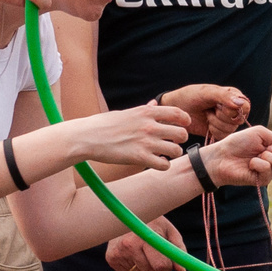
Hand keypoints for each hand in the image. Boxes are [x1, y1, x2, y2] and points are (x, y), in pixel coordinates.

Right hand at [62, 103, 188, 169]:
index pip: (177, 113)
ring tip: (164, 154)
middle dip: (180, 140)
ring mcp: (145, 142)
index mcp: (146, 112)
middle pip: (181, 134)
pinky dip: (163, 166)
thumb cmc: (103, 125)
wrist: (86, 137)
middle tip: (172, 143)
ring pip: (176, 150)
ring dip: (172, 154)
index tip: (184, 126)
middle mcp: (149, 126)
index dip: (185, 121)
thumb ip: (144, 110)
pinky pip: (164, 165)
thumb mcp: (126, 113)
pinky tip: (156, 163)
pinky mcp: (140, 158)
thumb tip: (154, 104)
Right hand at [106, 216, 184, 270]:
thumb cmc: (152, 222)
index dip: (167, 265)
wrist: (126, 214)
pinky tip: (132, 253)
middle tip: (154, 252)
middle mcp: (128, 245)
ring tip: (142, 250)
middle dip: (156, 267)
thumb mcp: (169, 231)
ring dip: (145, 267)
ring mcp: (117, 252)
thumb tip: (182, 270)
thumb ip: (177, 250)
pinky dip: (134, 267)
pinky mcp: (111, 258)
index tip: (167, 258)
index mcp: (144, 237)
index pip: (160, 266)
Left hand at [162, 83, 250, 140]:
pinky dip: (213, 131)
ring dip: (215, 124)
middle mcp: (234, 109)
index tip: (218, 106)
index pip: (244, 107)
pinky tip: (207, 124)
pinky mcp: (221, 132)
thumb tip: (240, 103)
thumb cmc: (190, 96)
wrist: (176, 109)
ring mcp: (228, 122)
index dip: (232, 109)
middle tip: (209, 109)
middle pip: (237, 120)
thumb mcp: (206, 92)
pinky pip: (224, 136)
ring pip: (230, 130)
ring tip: (207, 115)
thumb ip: (224, 96)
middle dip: (220, 116)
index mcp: (234, 96)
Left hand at [202, 126, 271, 187]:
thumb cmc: (238, 142)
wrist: (221, 156)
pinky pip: (269, 171)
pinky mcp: (263, 180)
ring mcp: (271, 170)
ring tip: (256, 155)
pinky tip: (250, 164)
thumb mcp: (261, 134)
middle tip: (269, 148)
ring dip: (269, 157)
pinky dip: (259, 164)